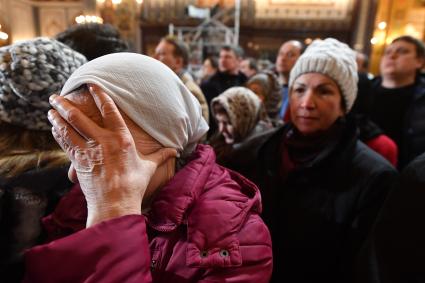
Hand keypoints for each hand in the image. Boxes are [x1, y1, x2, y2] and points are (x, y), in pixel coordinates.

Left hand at [48, 84, 176, 226]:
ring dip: (57, 117)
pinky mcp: (78, 162)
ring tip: (51, 109)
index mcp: (121, 138)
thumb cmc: (134, 185)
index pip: (108, 109)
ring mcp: (88, 150)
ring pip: (67, 128)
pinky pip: (65, 142)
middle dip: (65, 104)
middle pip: (78, 117)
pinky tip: (54, 127)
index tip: (91, 85)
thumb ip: (160, 156)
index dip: (99, 95)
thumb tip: (175, 151)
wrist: (115, 203)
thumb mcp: (149, 167)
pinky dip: (58, 133)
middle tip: (56, 96)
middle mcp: (102, 140)